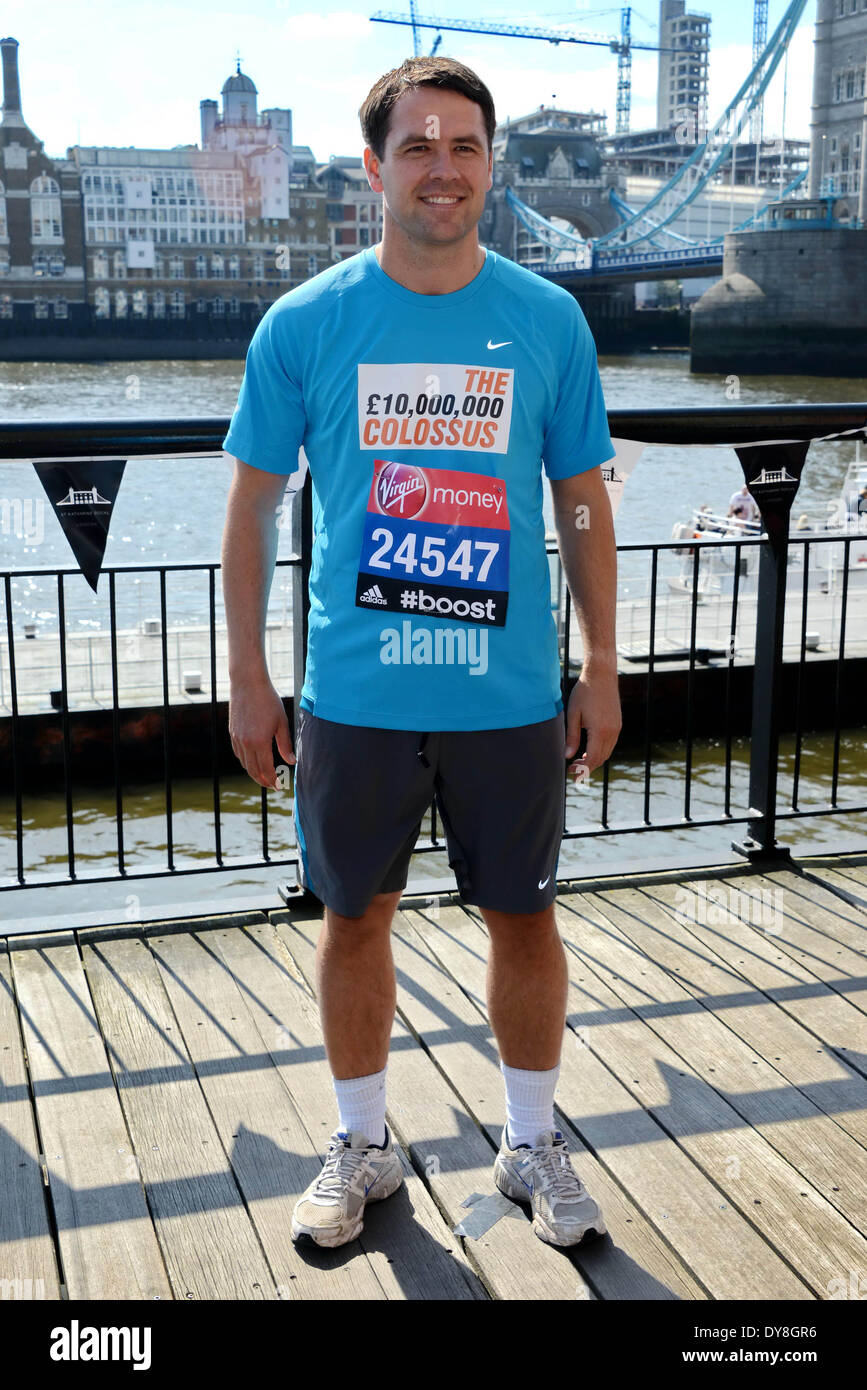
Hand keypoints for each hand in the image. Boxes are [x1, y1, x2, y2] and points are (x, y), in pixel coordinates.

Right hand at [228, 673, 294, 788]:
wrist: (247, 684)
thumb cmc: (268, 700)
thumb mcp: (281, 722)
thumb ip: (285, 744)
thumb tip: (291, 762)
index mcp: (260, 741)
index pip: (266, 769)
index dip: (272, 780)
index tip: (279, 787)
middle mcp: (246, 743)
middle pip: (253, 770)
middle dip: (263, 780)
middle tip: (272, 785)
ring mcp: (237, 738)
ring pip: (244, 763)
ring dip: (254, 772)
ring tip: (264, 776)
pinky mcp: (232, 733)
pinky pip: (238, 754)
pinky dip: (246, 761)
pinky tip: (254, 761)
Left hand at [564, 665, 620, 782]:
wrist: (601, 675)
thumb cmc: (584, 692)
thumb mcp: (573, 714)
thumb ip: (571, 737)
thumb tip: (567, 756)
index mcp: (600, 731)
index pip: (592, 759)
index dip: (582, 769)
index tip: (571, 773)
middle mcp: (612, 732)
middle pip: (601, 758)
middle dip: (587, 767)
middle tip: (573, 769)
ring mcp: (617, 728)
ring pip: (607, 752)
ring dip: (594, 760)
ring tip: (579, 762)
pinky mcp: (618, 723)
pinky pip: (610, 743)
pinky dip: (601, 751)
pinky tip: (589, 750)